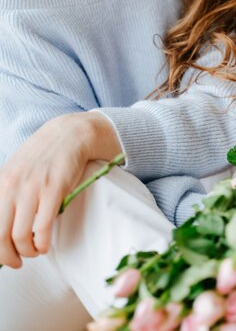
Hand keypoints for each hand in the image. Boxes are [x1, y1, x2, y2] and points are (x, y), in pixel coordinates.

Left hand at [0, 111, 120, 267]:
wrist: (69, 135)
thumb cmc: (43, 155)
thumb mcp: (14, 171)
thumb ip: (4, 194)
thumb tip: (1, 225)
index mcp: (0, 183)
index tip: (2, 255)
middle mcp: (11, 186)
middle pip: (0, 236)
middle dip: (8, 256)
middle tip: (16, 261)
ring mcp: (32, 188)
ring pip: (21, 236)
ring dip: (28, 252)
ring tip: (35, 250)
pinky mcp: (53, 190)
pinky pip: (42, 228)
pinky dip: (43, 244)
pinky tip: (45, 244)